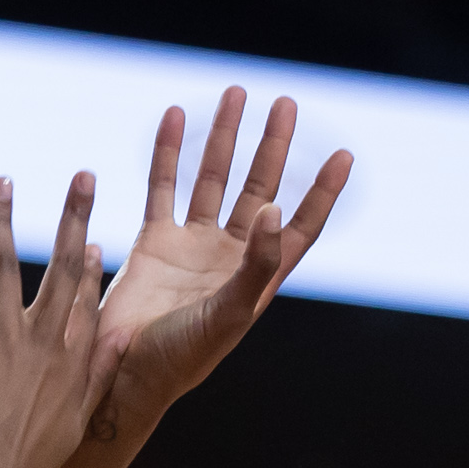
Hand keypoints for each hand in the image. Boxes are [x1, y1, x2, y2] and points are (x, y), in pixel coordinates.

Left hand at [0, 172, 125, 467]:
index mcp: (74, 360)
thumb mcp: (79, 421)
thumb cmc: (31, 464)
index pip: (87, 298)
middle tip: (84, 176)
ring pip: (8, 262)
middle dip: (74, 215)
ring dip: (3, 216)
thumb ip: (98, 376)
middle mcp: (46, 339)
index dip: (91, 264)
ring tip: (3, 181)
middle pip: (65, 265)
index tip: (91, 237)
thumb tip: (121, 343)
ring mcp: (7, 336)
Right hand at [93, 87, 351, 424]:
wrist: (125, 373)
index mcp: (259, 278)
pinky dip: (168, 152)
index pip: (302, 226)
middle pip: (260, 189)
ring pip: (213, 179)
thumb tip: (277, 208)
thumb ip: (256, 264)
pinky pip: (163, 187)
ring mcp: (192, 246)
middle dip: (273, 147)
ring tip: (237, 94)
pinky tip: (177, 116)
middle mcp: (230, 257)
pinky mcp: (154, 242)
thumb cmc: (183, 356)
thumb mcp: (228, 313)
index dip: (322, 192)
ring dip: (225, 138)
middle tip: (286, 104)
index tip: (343, 154)